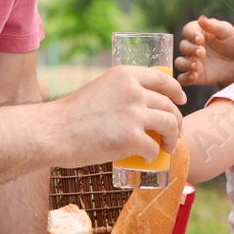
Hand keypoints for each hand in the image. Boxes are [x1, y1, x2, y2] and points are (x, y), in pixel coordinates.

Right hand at [48, 64, 184, 166]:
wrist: (52, 132)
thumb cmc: (71, 115)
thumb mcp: (100, 89)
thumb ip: (121, 93)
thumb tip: (140, 107)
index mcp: (125, 75)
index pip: (163, 80)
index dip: (176, 91)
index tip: (180, 100)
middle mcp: (134, 91)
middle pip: (169, 105)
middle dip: (177, 120)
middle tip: (174, 132)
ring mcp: (134, 114)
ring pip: (170, 125)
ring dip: (172, 138)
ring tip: (168, 147)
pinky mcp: (132, 138)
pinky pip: (153, 147)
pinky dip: (153, 155)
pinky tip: (146, 158)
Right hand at [176, 15, 233, 86]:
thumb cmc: (233, 42)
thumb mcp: (226, 31)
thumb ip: (213, 26)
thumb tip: (201, 19)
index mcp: (197, 32)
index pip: (187, 31)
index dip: (191, 35)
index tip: (200, 39)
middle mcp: (192, 46)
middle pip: (183, 47)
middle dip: (191, 50)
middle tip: (202, 52)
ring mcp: (192, 61)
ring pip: (180, 63)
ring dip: (186, 64)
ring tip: (197, 65)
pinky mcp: (195, 76)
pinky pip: (183, 78)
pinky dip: (185, 78)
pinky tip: (194, 77)